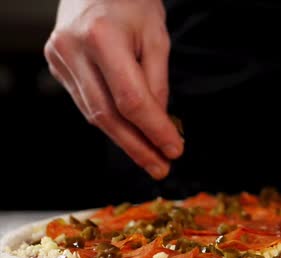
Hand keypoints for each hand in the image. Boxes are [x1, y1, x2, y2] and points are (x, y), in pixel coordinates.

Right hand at [44, 0, 182, 179]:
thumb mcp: (156, 36)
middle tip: (161, 167)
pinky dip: (110, 121)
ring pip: (94, 114)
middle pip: (108, 115)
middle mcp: (73, 50)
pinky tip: (129, 133)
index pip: (131, 100)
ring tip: (151, 157)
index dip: (154, 130)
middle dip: (138, 147)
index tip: (174, 150)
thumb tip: (160, 123)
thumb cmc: (131, 3)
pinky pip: (86, 102)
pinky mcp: (56, 65)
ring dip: (125, 140)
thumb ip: (157, 82)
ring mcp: (59, 59)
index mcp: (102, 38)